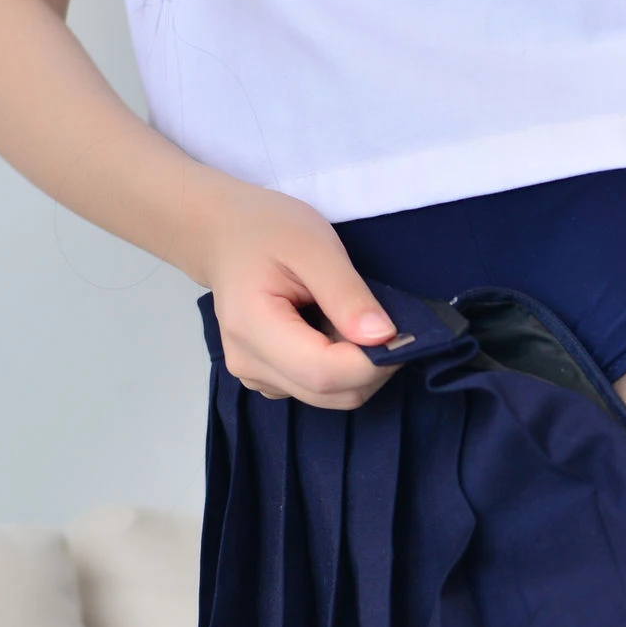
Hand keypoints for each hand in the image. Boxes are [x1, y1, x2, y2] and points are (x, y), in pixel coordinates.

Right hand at [195, 182, 398, 409]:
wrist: (223, 233)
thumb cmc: (265, 230)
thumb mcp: (315, 246)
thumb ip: (347, 295)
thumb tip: (383, 337)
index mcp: (253, 328)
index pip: (325, 373)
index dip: (373, 362)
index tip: (402, 331)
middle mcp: (250, 364)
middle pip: (331, 393)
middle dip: (373, 366)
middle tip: (385, 321)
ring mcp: (256, 376)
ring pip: (330, 397)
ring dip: (358, 368)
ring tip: (352, 319)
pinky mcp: (268, 379)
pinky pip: (318, 389)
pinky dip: (342, 368)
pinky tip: (334, 330)